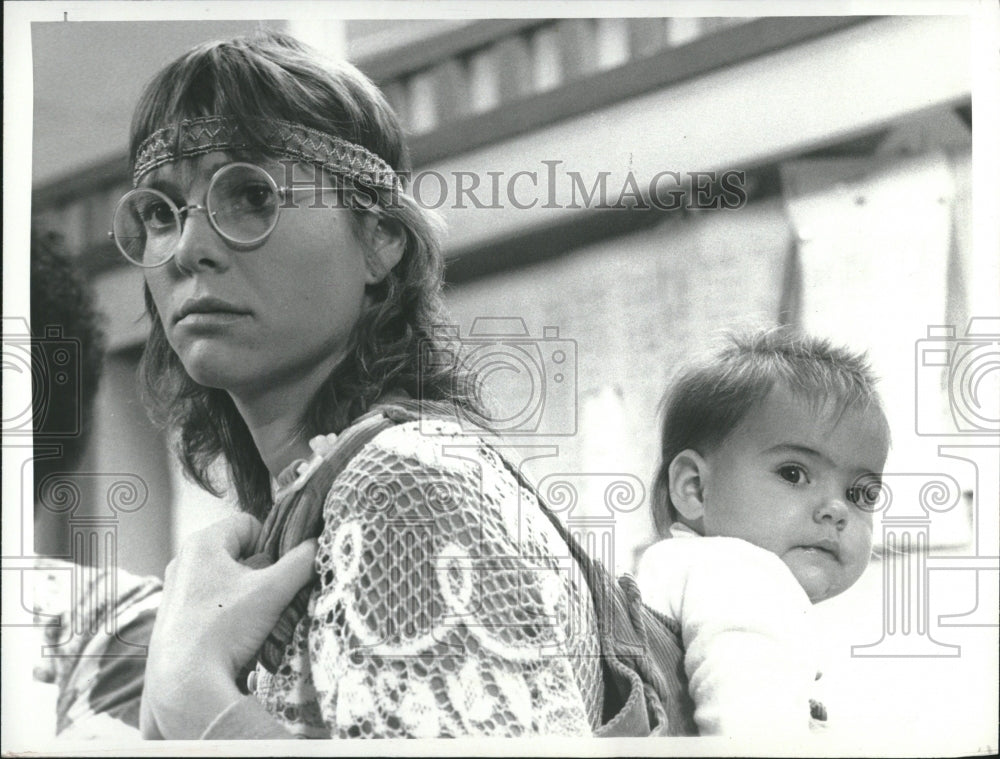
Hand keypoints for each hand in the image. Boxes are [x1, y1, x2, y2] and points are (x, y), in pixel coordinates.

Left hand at [140, 513, 316, 738]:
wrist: (185, 684)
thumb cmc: (225, 627)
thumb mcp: (273, 590)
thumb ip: (302, 562)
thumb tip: (319, 545)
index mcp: (202, 543)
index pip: (249, 524)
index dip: (272, 542)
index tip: (281, 569)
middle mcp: (184, 560)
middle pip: (239, 553)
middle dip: (261, 571)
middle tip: (273, 596)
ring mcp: (176, 590)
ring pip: (227, 579)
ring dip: (248, 594)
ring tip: (256, 619)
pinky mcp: (174, 618)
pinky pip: (212, 602)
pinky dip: (229, 613)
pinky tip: (236, 635)